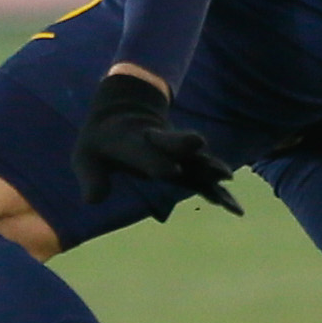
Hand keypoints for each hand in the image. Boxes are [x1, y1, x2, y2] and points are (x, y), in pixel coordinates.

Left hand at [71, 70, 241, 215]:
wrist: (126, 113)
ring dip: (210, 168)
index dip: (156, 160)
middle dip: (184, 144)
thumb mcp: (85, 158)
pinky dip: (219, 193)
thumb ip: (91, 178)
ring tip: (226, 178)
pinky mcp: (186, 164)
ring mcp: (175, 152)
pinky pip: (204, 179)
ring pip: (195, 160)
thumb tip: (92, 201)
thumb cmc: (101, 142)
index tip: (171, 171)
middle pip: (173, 143)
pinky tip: (236, 209)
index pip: (143, 150)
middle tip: (198, 143)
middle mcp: (158, 143)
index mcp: (131, 139)